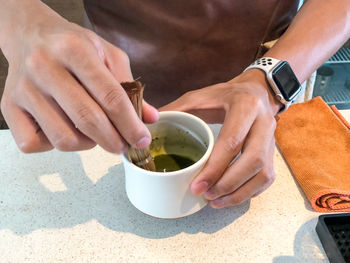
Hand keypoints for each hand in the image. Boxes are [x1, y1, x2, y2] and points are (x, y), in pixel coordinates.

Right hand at [0, 2, 157, 152]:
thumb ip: (130, 86)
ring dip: (87, 144)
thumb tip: (149, 118)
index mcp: (74, 50)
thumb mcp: (107, 55)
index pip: (110, 97)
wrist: (30, 35)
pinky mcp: (9, 107)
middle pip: (88, 120)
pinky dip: (55, 146)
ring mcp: (24, 89)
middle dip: (114, 141)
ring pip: (63, 138)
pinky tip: (65, 130)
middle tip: (123, 145)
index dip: (131, 124)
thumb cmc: (73, 45)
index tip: (142, 139)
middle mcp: (44, 67)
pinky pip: (33, 144)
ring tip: (93, 132)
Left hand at [160, 69, 281, 207]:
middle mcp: (264, 122)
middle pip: (252, 160)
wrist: (256, 92)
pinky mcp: (273, 152)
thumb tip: (149, 127)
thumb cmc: (224, 95)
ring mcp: (272, 139)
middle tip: (206, 195)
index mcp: (245, 106)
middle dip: (227, 184)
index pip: (232, 141)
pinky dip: (249, 192)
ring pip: (263, 173)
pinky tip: (231, 197)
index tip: (197, 186)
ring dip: (239, 192)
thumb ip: (176, 110)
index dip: (215, 168)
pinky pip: (267, 178)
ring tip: (216, 202)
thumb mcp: (199, 97)